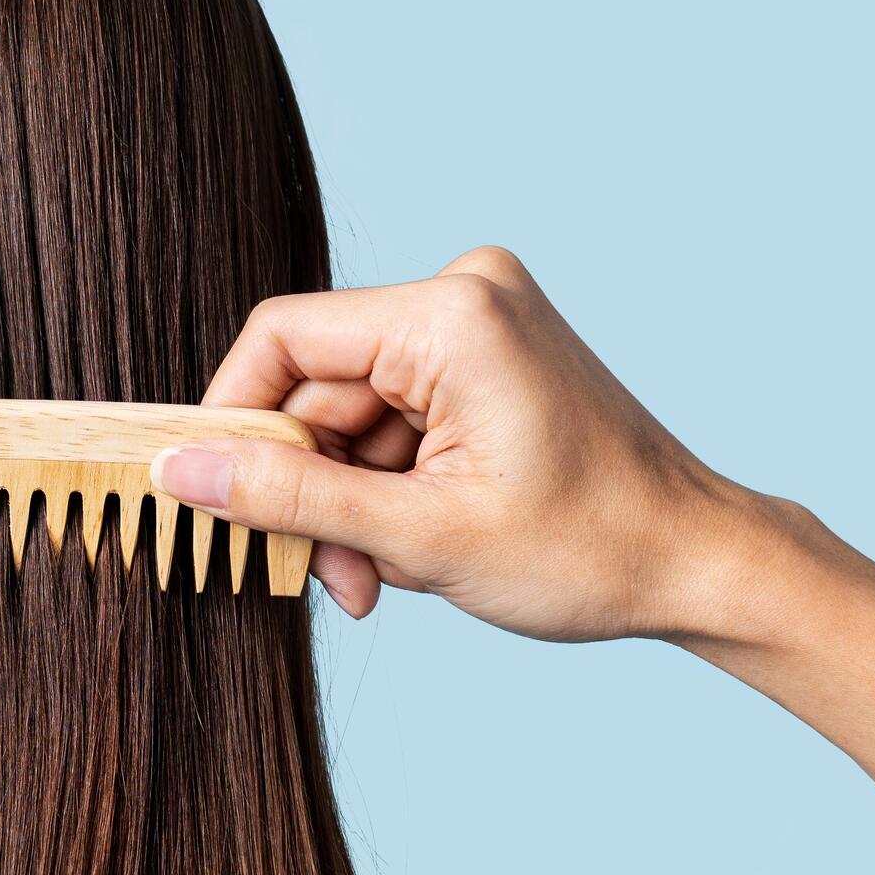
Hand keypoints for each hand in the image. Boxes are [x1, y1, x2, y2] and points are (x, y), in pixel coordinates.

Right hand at [153, 248, 768, 637]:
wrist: (697, 565)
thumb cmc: (586, 550)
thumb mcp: (416, 537)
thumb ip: (286, 497)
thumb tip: (178, 471)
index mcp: (451, 315)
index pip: (284, 340)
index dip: (231, 419)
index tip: (209, 497)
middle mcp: (464, 294)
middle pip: (316, 387)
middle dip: (309, 489)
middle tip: (327, 578)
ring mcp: (479, 324)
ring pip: (349, 416)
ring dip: (347, 504)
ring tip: (379, 580)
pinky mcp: (486, 359)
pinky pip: (392, 420)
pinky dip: (386, 489)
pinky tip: (410, 547)